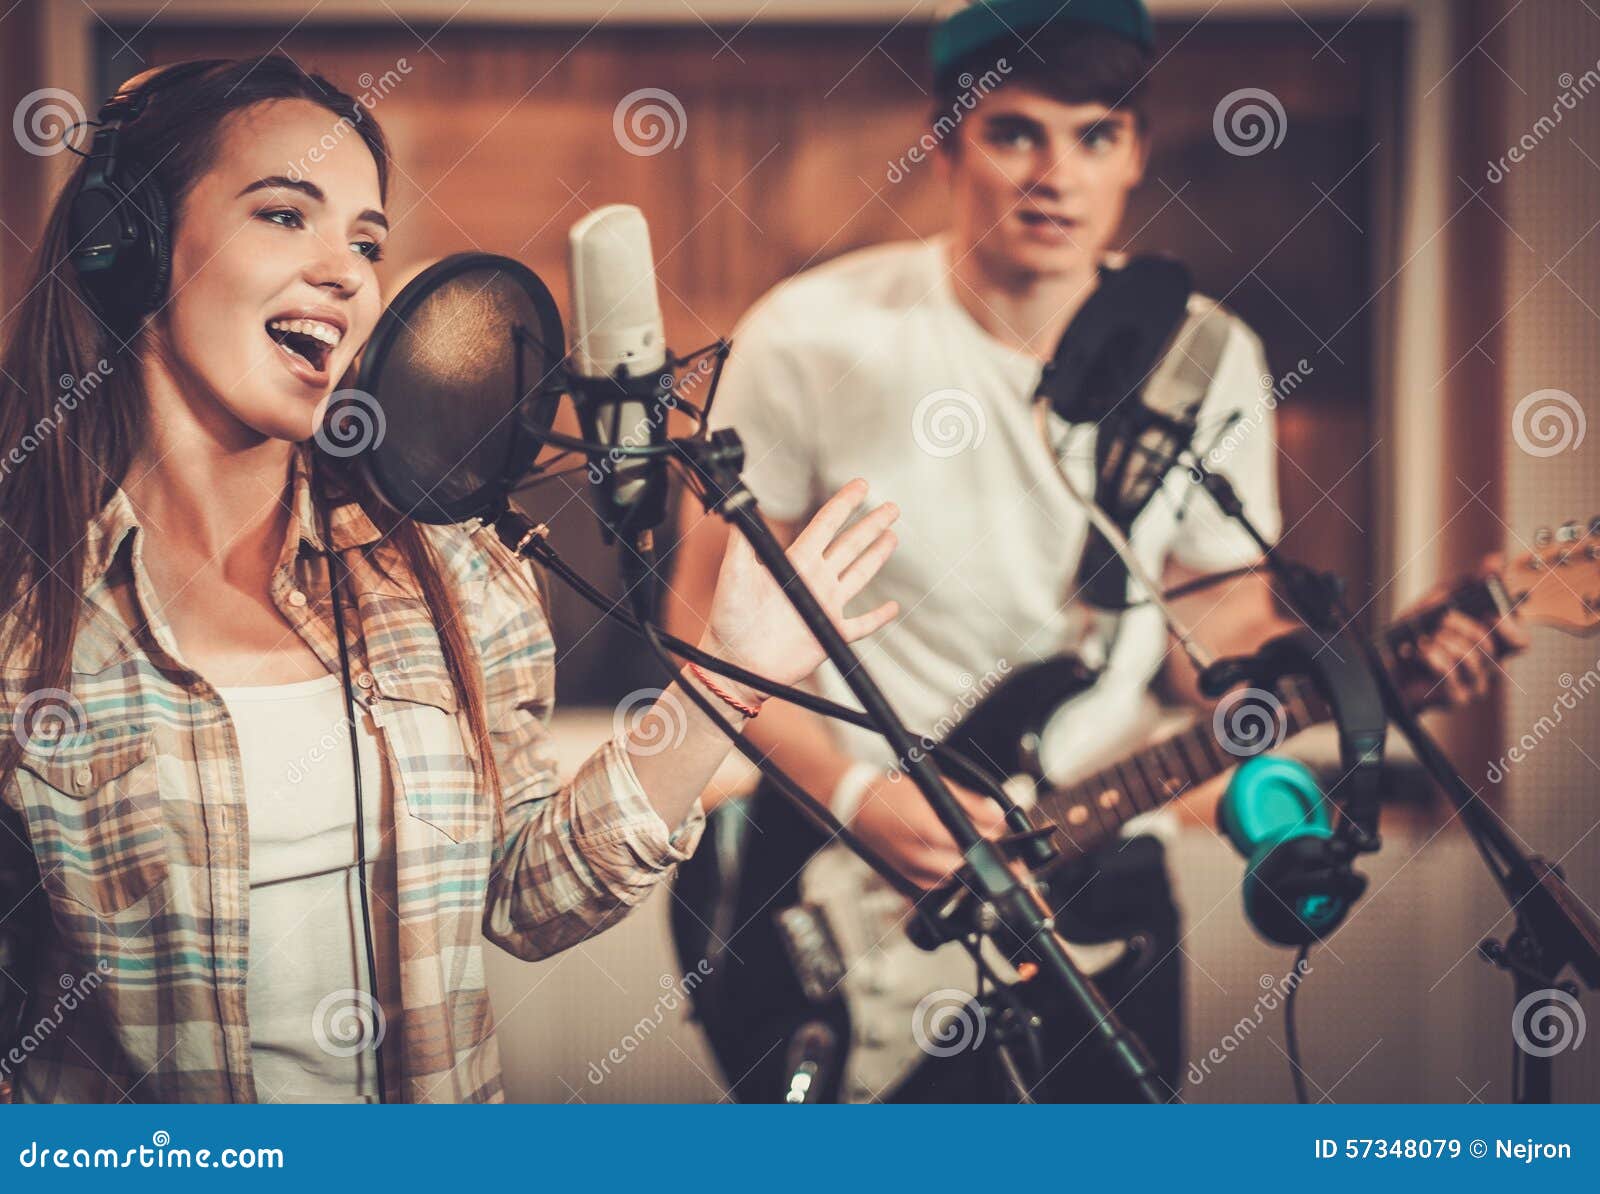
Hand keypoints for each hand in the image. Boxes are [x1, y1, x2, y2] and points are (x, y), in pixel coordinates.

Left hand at [699, 479, 899, 706]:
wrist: (736, 662)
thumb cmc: (730, 617)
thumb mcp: (733, 570)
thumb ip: (741, 537)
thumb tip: (741, 504)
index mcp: (795, 561)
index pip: (825, 525)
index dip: (844, 504)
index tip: (861, 486)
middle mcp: (813, 579)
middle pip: (850, 545)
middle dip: (871, 524)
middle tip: (890, 507)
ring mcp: (824, 606)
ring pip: (859, 575)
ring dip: (876, 556)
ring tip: (892, 536)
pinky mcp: (830, 634)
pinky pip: (861, 625)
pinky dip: (878, 617)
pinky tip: (892, 607)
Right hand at [852, 770, 1008, 888]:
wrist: (857, 807)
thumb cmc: (891, 795)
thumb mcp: (936, 788)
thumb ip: (971, 804)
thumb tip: (997, 818)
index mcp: (927, 830)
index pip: (973, 845)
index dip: (991, 842)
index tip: (998, 839)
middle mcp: (917, 857)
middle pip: (965, 867)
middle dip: (975, 856)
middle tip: (979, 843)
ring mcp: (909, 874)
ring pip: (951, 881)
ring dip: (959, 867)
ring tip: (954, 847)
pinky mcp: (903, 885)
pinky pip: (933, 889)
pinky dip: (941, 876)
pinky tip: (938, 858)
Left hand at [1398, 553, 1529, 707]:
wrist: (1383, 666)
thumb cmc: (1414, 635)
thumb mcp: (1438, 601)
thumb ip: (1467, 582)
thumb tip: (1495, 560)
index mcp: (1491, 644)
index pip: (1520, 641)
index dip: (1509, 625)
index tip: (1488, 612)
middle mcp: (1488, 667)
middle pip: (1492, 645)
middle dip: (1462, 626)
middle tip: (1442, 620)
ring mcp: (1474, 684)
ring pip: (1472, 657)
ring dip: (1443, 641)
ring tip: (1425, 639)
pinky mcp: (1456, 697)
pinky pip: (1450, 672)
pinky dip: (1431, 656)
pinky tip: (1418, 652)